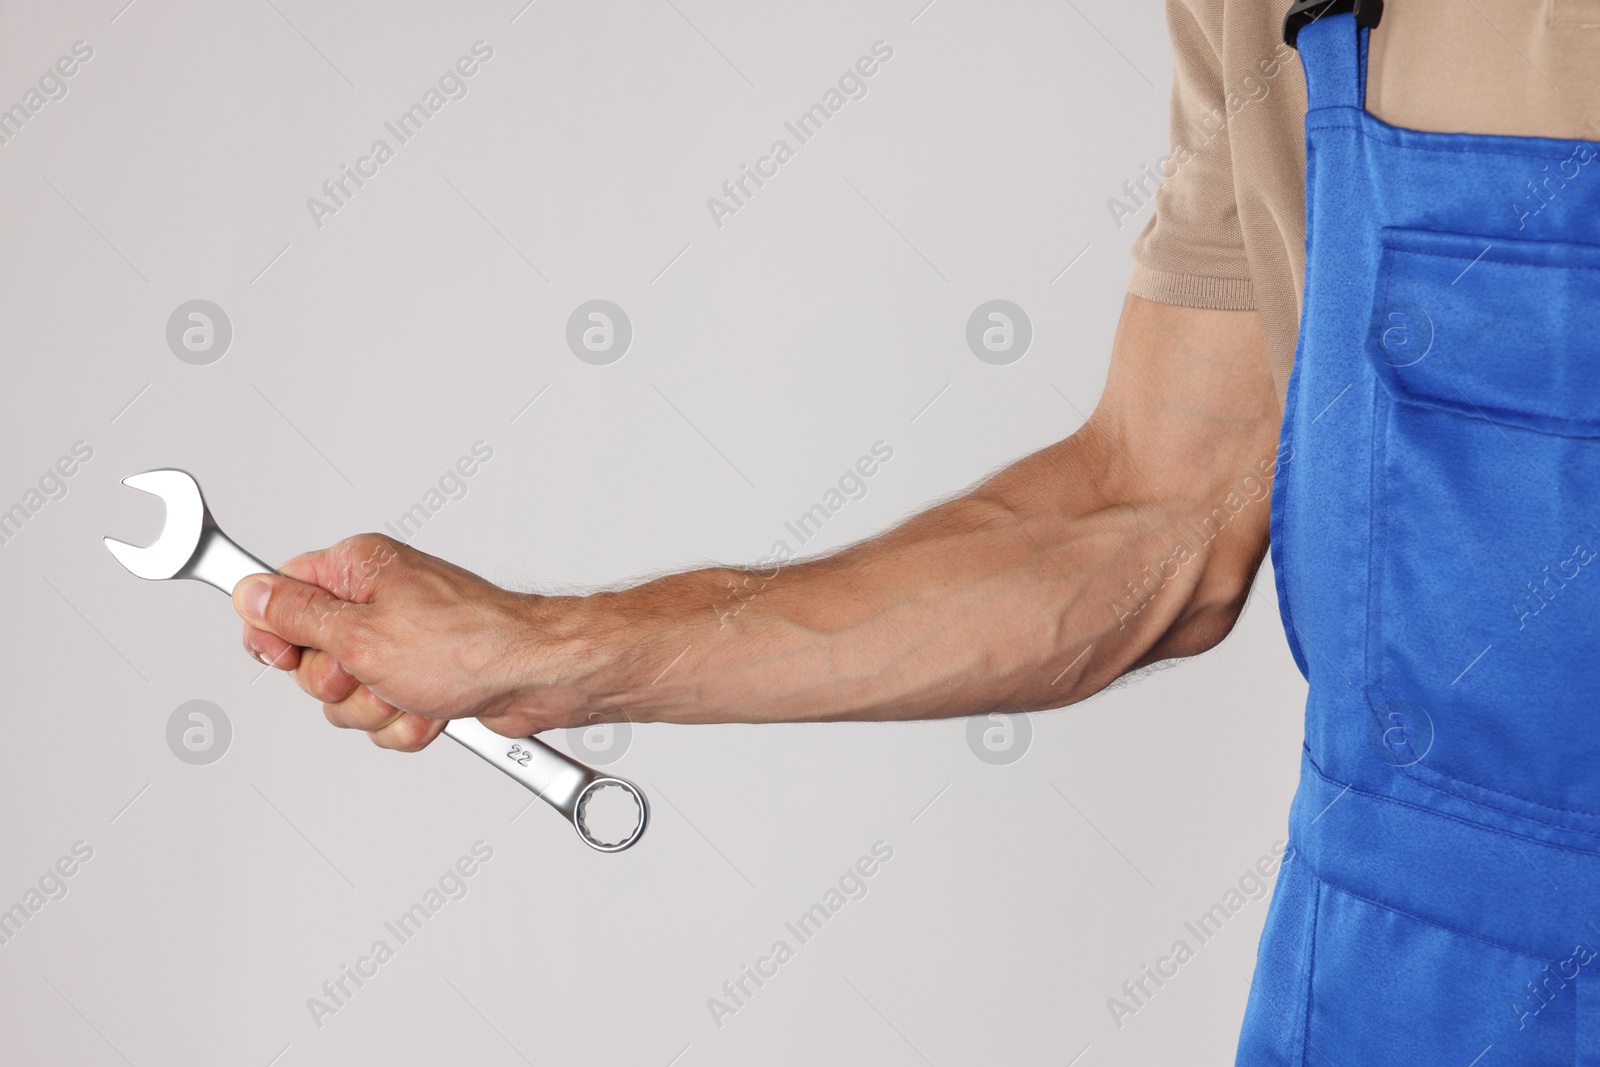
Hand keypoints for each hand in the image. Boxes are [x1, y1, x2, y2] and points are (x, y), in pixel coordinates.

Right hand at [232, 534, 578, 750]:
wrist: (535, 677)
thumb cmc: (469, 643)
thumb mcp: (361, 634)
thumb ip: (296, 617)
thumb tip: (249, 593)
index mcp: (357, 569)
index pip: (281, 593)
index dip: (274, 632)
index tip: (283, 655)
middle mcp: (377, 601)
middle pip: (309, 657)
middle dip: (336, 682)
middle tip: (367, 672)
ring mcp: (401, 642)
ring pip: (347, 695)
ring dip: (375, 706)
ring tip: (410, 689)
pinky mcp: (422, 677)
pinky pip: (385, 714)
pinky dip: (406, 721)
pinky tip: (433, 708)